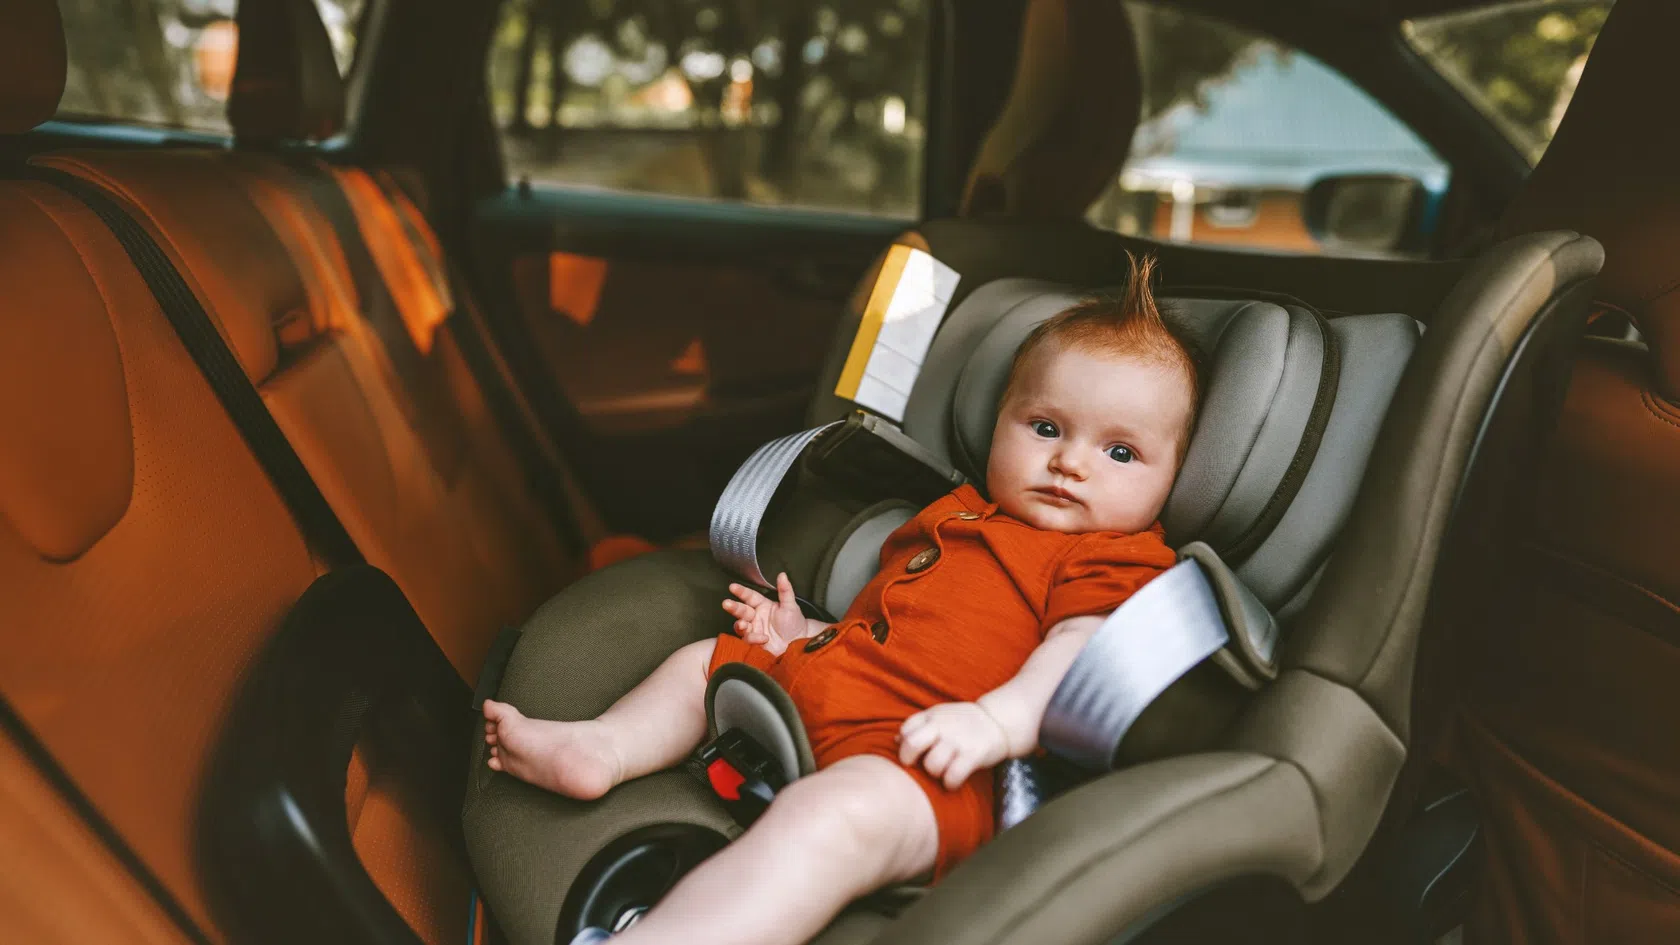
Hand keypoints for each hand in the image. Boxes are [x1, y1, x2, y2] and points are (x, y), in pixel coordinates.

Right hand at [721, 573, 812, 657]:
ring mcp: (754, 629)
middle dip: (733, 607)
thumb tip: (782, 575)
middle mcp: (756, 616)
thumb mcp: (790, 605)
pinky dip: (755, 638)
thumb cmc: (794, 622)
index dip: (741, 591)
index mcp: (762, 605)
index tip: (732, 587)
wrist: (799, 642)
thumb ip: (785, 590)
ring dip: (740, 625)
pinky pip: (749, 639)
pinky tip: (764, 638)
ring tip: (743, 624)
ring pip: (741, 625)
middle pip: (741, 610)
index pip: (749, 596)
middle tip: (726, 603)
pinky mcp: (755, 642)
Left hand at [897, 702, 1012, 789]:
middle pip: (912, 744)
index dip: (904, 746)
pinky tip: (953, 781)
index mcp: (932, 716)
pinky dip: (950, 783)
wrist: (997, 721)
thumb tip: (895, 740)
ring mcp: (958, 740)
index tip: (913, 754)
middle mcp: (942, 726)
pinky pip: (953, 776)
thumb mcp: (939, 716)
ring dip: (934, 773)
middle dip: (909, 760)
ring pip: (932, 764)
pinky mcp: (973, 754)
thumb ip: (918, 726)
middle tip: (917, 766)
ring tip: (941, 771)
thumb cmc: (962, 723)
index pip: (906, 730)